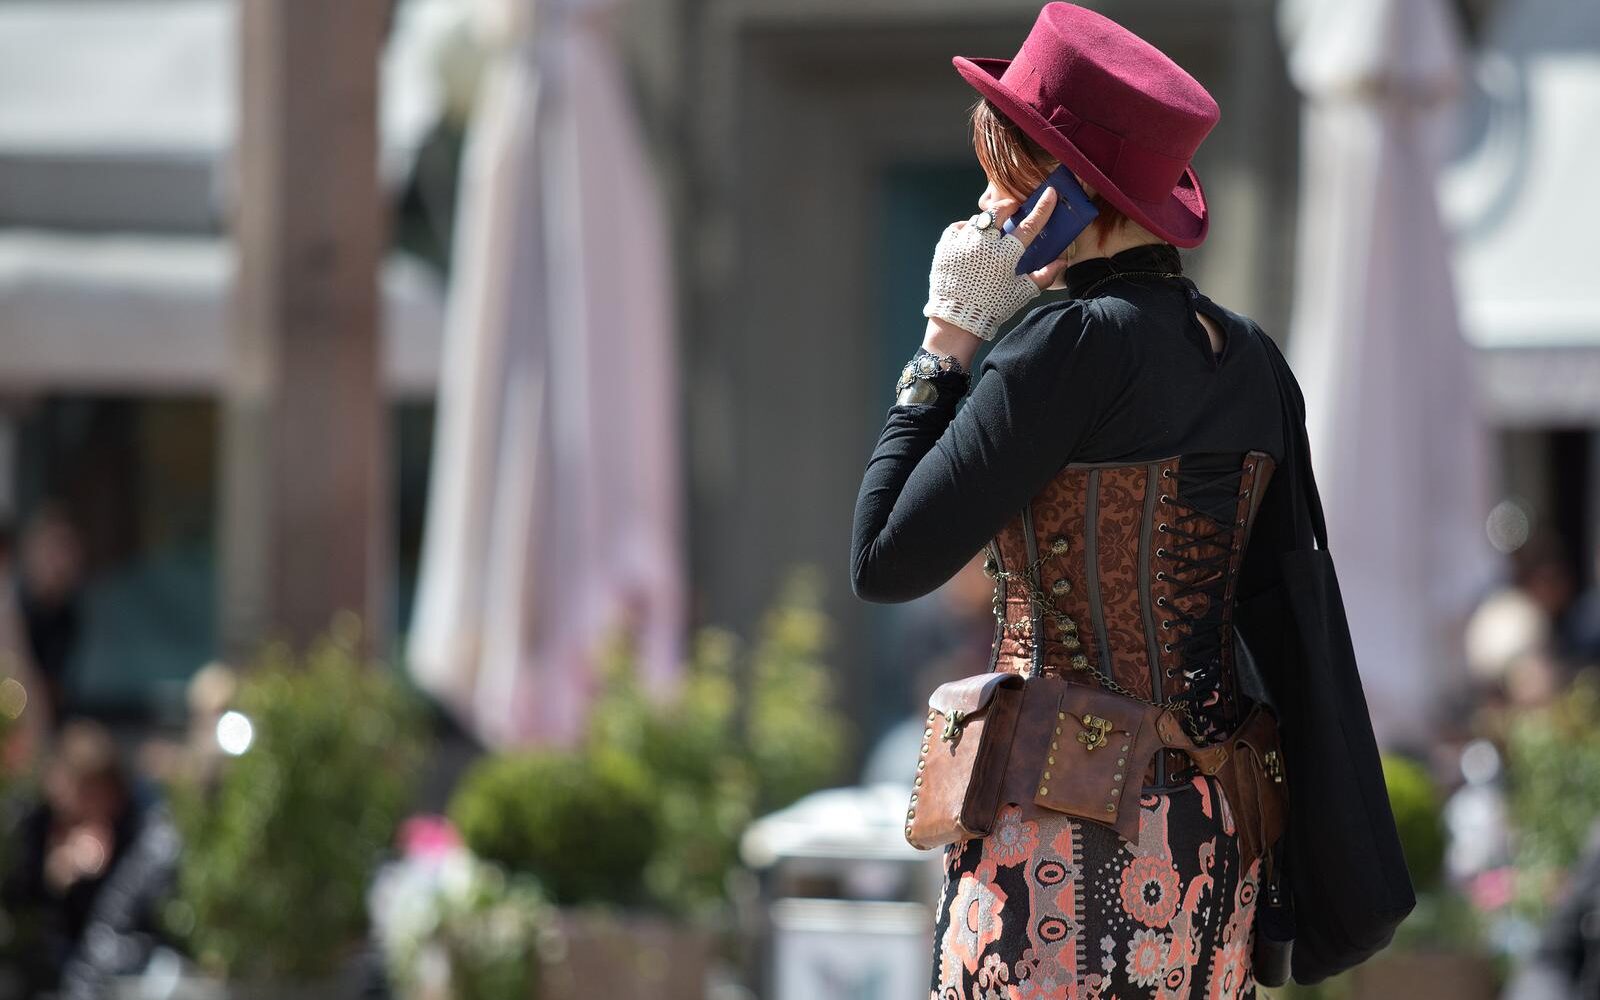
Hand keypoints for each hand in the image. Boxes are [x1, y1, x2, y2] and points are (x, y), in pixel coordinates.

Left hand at [922, 186, 1070, 341]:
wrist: (957, 319)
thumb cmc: (992, 307)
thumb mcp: (1021, 293)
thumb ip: (1043, 276)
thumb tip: (1062, 262)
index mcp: (1006, 254)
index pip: (1029, 225)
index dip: (1043, 208)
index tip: (1050, 193)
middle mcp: (984, 243)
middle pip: (999, 212)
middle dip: (1008, 207)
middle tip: (1013, 209)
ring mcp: (963, 242)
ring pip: (978, 219)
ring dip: (987, 222)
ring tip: (989, 231)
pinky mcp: (946, 245)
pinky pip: (958, 228)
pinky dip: (966, 230)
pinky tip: (970, 238)